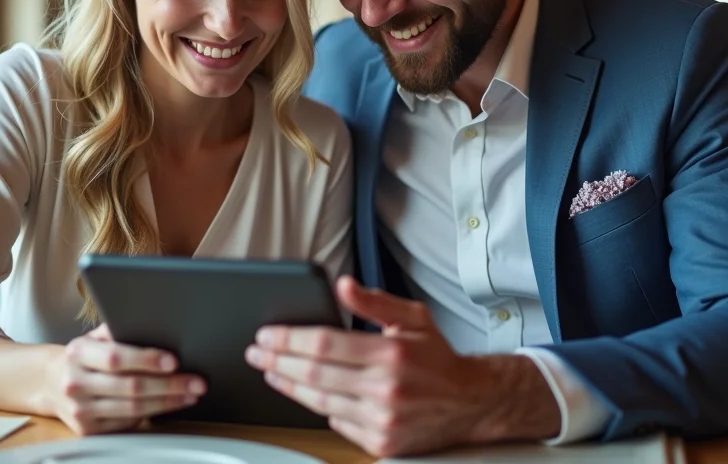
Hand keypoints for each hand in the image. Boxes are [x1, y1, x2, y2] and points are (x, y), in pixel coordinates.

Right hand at [43, 324, 205, 434]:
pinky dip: (152, 415)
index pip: (115, 358)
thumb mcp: (93, 337)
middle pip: (131, 387)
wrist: (49, 383)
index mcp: (78, 353)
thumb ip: (118, 330)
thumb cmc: (81, 357)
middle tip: (196, 382)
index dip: (146, 359)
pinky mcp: (88, 430)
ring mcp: (81, 410)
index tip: (173, 361)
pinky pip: (127, 423)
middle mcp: (76, 382)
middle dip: (170, 385)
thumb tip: (155, 323)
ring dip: (167, 402)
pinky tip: (169, 405)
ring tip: (190, 394)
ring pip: (133, 409)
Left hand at [245, 276, 558, 456]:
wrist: (470, 403)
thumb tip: (342, 285)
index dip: (288, 339)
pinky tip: (306, 393)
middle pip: (314, 374)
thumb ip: (375, 301)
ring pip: (319, 401)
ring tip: (271, 372)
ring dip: (288, 386)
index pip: (324, 344)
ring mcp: (382, 419)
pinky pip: (336, 423)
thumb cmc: (438, 359)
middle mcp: (386, 388)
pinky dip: (318, 407)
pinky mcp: (380, 441)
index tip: (266, 335)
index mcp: (391, 352)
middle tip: (256, 353)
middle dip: (277, 361)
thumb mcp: (413, 318)